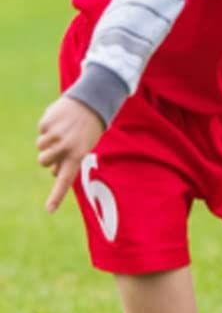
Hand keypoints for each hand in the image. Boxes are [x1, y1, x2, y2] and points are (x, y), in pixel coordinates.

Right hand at [36, 95, 105, 211]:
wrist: (90, 102)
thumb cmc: (87, 129)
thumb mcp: (83, 147)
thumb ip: (69, 160)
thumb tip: (53, 172)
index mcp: (77, 155)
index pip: (64, 180)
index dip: (56, 196)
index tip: (49, 210)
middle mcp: (66, 147)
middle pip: (43, 162)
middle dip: (47, 156)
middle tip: (60, 145)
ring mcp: (55, 135)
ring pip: (39, 146)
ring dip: (47, 141)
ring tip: (62, 131)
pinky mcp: (47, 122)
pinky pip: (41, 130)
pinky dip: (48, 127)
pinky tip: (61, 120)